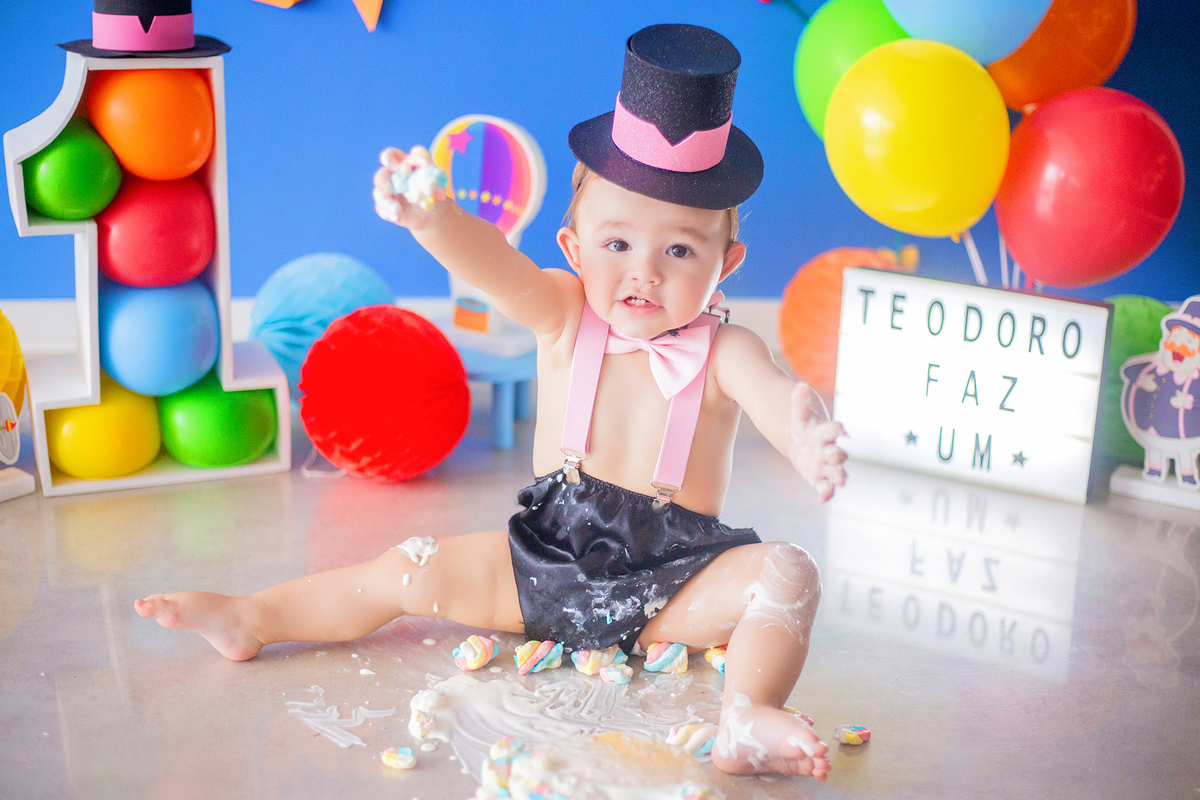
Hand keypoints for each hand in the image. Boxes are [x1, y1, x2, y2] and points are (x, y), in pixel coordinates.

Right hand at [372, 147, 447, 230]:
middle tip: (390, 192)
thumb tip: (406, 168)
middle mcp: (391, 177)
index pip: (390, 155)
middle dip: (383, 183)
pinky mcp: (387, 207)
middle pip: (380, 176)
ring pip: (378, 194)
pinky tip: (397, 217)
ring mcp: (387, 192)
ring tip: (397, 209)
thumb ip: (424, 168)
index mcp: (402, 163)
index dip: (388, 158)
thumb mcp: (436, 176)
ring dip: (386, 202)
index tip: (395, 167)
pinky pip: (381, 210)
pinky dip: (388, 214)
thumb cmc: (434, 189)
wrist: (435, 212)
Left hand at [785, 383, 846, 501]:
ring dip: (837, 476)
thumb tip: (800, 386)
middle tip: (836, 456)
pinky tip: (821, 498)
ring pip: (835, 473)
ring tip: (838, 481)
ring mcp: (825, 466)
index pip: (832, 430)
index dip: (835, 429)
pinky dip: (826, 493)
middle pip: (837, 453)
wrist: (801, 442)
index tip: (840, 427)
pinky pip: (825, 487)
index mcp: (824, 433)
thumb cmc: (802, 427)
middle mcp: (828, 450)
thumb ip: (799, 401)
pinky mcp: (819, 478)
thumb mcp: (797, 415)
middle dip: (837, 456)